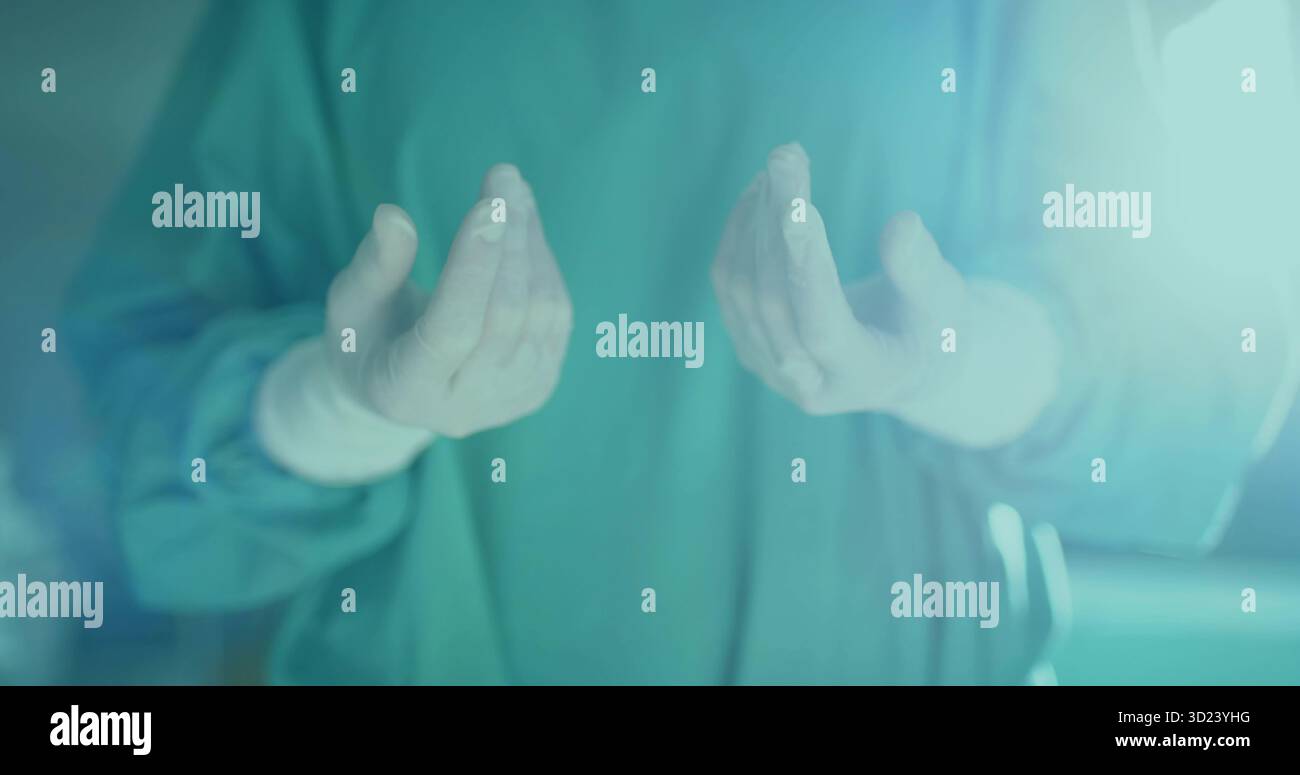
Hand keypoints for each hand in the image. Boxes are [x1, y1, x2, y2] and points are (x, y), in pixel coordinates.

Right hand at [326, 164, 572, 437]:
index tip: (489, 205)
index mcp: (407, 391)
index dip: (473, 266)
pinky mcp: (540, 385)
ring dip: (530, 242)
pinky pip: (556, 316)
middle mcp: (467, 406)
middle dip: (508, 238)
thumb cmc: (366, 337)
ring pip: (540, 311)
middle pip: (505, 315)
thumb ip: (375, 265)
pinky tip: (523, 228)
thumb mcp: (351, 303)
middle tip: (503, 175)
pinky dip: (542, 264)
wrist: (399, 393)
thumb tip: (393, 215)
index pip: (452, 329)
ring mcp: (511, 399)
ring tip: (512, 190)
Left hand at [711, 144, 1059, 446]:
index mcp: (862, 377)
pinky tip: (762, 192)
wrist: (901, 362)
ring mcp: (769, 367)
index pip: (821, 324)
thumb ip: (920, 269)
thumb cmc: (931, 325)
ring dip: (756, 220)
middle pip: (773, 299)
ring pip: (743, 289)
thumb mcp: (943, 299)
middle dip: (777, 222)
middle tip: (787, 156)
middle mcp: (806, 383)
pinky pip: (729, 285)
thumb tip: (902, 224)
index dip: (807, 265)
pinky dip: (741, 232)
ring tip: (782, 164)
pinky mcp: (749, 343)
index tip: (799, 204)